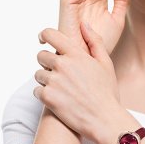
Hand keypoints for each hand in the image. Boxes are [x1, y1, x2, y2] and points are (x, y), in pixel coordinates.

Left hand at [33, 24, 120, 141]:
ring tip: (63, 89)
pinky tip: (59, 99)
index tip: (42, 39)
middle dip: (47, 62)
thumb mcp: (106, 63)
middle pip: (41, 55)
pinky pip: (37, 90)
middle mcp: (62, 65)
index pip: (51, 34)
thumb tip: (83, 24)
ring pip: (38, 74)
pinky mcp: (47, 97)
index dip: (44, 35)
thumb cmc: (107, 91)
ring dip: (46, 79)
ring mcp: (53, 81)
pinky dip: (45, 94)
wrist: (104, 119)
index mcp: (76, 54)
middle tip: (60, 73)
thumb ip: (94, 41)